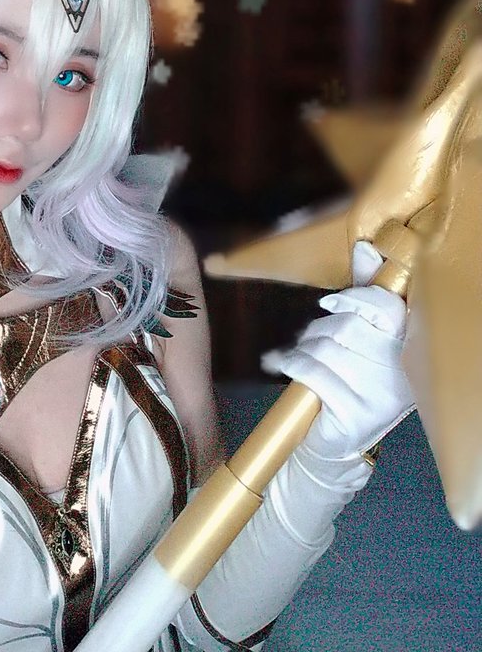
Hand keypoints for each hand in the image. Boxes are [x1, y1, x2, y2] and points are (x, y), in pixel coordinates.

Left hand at [261, 242, 414, 459]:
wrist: (335, 441)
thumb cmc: (348, 379)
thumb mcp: (360, 336)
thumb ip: (365, 292)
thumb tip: (366, 248)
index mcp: (406, 350)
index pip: (388, 310)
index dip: (358, 298)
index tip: (331, 300)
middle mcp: (399, 374)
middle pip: (348, 326)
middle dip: (318, 328)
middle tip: (308, 338)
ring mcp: (379, 397)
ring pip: (325, 348)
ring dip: (302, 348)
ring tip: (298, 358)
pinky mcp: (354, 415)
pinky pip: (312, 373)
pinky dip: (290, 364)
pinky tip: (283, 365)